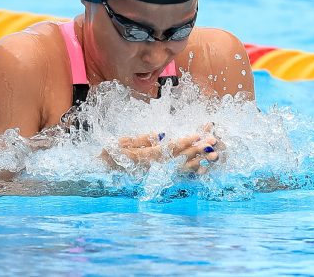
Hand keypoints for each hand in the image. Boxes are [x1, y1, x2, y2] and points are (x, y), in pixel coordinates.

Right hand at [100, 123, 219, 174]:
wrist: (101, 173)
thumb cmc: (110, 155)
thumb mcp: (124, 143)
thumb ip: (144, 140)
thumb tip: (163, 135)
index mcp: (145, 156)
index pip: (169, 148)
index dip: (185, 141)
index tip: (197, 135)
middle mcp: (153, 166)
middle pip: (179, 157)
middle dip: (197, 148)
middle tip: (212, 141)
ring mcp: (155, 173)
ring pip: (180, 166)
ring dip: (197, 159)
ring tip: (212, 154)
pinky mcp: (155, 177)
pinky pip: (175, 175)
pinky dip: (189, 171)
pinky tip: (201, 168)